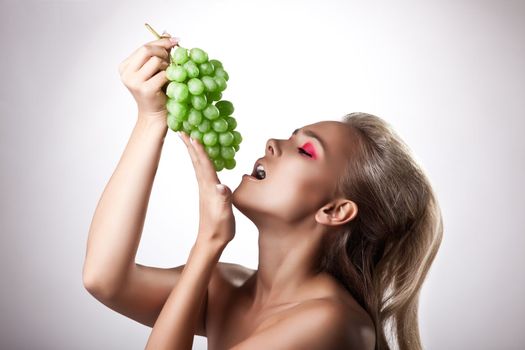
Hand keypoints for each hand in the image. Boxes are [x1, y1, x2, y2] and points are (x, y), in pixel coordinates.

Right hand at [119, 34, 178, 124]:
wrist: (155, 116)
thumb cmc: (156, 93)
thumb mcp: (154, 70)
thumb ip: (158, 54)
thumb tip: (168, 34)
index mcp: (125, 66)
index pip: (143, 47)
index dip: (160, 42)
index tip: (175, 40)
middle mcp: (126, 73)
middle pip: (147, 50)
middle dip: (163, 52)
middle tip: (172, 60)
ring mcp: (134, 82)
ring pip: (156, 61)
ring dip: (168, 67)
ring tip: (168, 76)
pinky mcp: (145, 89)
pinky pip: (163, 74)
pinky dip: (170, 77)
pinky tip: (170, 84)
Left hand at [178, 131, 235, 246]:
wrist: (211, 241)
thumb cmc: (220, 229)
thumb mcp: (225, 215)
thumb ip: (223, 200)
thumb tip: (221, 186)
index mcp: (210, 188)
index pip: (204, 165)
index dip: (199, 149)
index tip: (192, 134)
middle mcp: (205, 186)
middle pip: (197, 160)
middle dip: (190, 144)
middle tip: (182, 128)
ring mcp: (205, 189)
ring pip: (198, 164)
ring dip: (193, 150)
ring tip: (189, 137)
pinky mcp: (207, 192)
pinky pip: (202, 171)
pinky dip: (200, 160)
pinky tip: (202, 158)